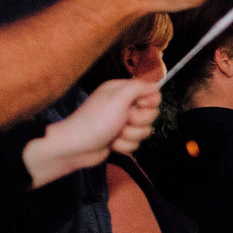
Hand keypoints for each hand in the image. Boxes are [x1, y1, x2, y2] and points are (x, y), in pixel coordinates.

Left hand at [21, 79, 159, 186]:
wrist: (76, 147)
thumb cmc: (95, 120)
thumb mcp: (118, 98)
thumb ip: (139, 87)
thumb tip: (155, 86)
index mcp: (121, 91)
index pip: (151, 93)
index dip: (149, 102)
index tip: (139, 106)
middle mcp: (123, 106)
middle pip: (151, 114)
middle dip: (139, 121)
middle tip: (124, 120)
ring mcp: (122, 124)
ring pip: (144, 131)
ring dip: (131, 135)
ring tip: (115, 134)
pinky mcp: (121, 139)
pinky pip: (136, 143)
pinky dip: (124, 145)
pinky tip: (112, 144)